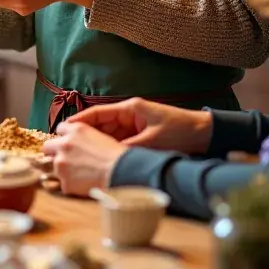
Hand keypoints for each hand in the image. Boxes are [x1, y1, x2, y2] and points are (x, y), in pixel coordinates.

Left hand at [43, 122, 127, 196]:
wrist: (121, 173)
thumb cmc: (118, 156)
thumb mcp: (100, 136)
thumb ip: (83, 137)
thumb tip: (78, 144)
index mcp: (76, 130)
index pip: (60, 129)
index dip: (64, 137)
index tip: (68, 143)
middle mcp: (65, 144)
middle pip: (48, 146)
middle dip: (54, 152)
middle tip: (65, 160)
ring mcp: (61, 163)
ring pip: (53, 166)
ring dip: (63, 170)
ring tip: (80, 175)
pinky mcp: (64, 182)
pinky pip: (63, 184)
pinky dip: (71, 185)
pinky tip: (84, 185)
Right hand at [67, 97, 213, 153]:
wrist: (204, 134)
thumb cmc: (180, 132)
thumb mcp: (152, 141)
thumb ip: (128, 148)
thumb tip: (107, 158)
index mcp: (130, 109)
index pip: (98, 113)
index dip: (79, 121)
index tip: (64, 129)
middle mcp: (129, 115)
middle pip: (100, 125)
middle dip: (84, 135)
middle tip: (66, 145)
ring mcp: (134, 126)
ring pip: (108, 135)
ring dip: (96, 144)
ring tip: (78, 154)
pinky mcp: (140, 136)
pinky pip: (119, 143)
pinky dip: (110, 150)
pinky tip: (100, 159)